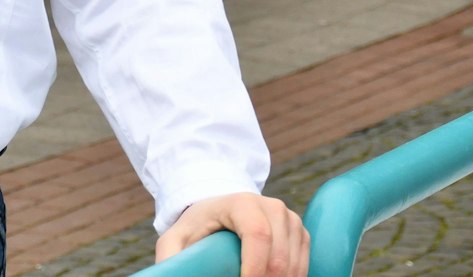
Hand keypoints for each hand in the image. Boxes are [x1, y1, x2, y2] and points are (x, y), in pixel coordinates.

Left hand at [156, 192, 307, 276]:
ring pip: (294, 264)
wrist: (218, 209)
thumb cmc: (195, 227)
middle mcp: (272, 207)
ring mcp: (290, 219)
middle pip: (278, 255)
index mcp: (242, 203)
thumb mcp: (175, 239)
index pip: (257, 235)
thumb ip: (170, 258)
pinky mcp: (299, 233)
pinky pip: (302, 266)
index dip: (254, 268)